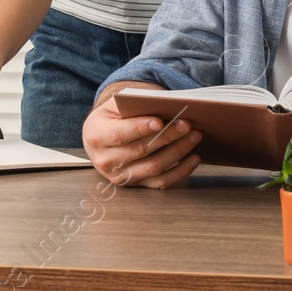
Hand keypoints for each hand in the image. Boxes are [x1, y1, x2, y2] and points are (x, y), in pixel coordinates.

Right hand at [82, 97, 201, 188]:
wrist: (98, 140)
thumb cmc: (110, 119)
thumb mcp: (112, 106)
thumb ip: (131, 105)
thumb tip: (163, 105)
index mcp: (96, 137)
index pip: (120, 134)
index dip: (140, 128)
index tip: (160, 121)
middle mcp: (106, 160)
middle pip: (141, 151)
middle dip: (167, 137)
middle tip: (187, 124)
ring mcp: (120, 177)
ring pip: (154, 167)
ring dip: (178, 152)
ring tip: (194, 136)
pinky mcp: (135, 186)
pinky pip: (161, 183)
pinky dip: (181, 171)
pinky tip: (194, 157)